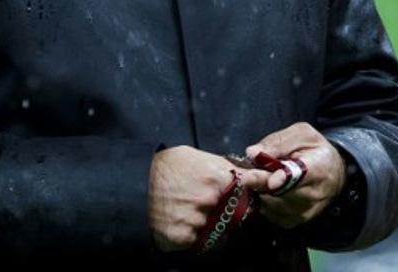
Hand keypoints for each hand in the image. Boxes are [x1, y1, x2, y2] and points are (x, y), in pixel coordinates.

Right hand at [148, 146, 270, 251]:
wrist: (134, 179)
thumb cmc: (169, 165)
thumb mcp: (201, 157)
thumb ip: (229, 168)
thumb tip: (256, 175)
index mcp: (217, 177)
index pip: (252, 186)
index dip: (257, 188)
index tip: (263, 187)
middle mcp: (209, 200)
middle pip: (232, 212)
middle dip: (223, 208)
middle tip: (202, 200)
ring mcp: (196, 220)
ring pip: (212, 227)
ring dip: (204, 222)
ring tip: (184, 207)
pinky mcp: (182, 236)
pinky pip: (195, 239)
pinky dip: (189, 232)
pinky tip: (177, 218)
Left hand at [246, 122, 345, 228]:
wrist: (334, 174)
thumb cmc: (316, 150)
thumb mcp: (302, 134)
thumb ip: (278, 142)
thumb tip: (252, 153)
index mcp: (317, 167)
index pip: (299, 177)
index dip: (282, 179)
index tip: (270, 181)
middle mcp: (313, 194)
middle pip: (279, 193)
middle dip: (259, 182)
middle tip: (245, 174)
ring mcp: (304, 211)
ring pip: (270, 204)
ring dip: (260, 191)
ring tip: (261, 177)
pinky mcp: (295, 221)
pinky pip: (270, 214)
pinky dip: (264, 201)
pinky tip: (267, 190)